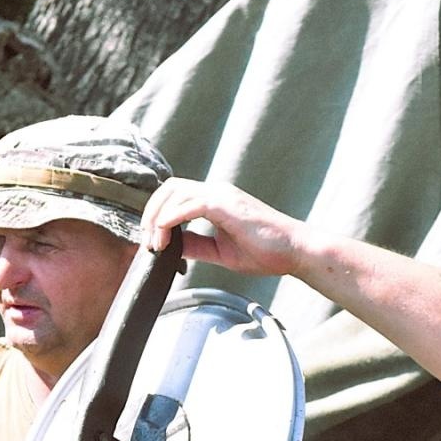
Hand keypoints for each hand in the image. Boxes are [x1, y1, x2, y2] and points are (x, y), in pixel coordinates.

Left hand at [141, 178, 308, 277]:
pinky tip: (165, 237)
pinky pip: (189, 204)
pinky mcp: (226, 204)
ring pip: (174, 193)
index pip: (175, 195)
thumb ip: (196, 245)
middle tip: (145, 241)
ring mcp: (221, 195)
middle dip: (150, 212)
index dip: (156, 215)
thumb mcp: (220, 252)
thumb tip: (172, 246)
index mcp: (215, 201)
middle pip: (169, 188)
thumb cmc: (266, 252)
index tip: (151, 242)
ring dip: (157, 218)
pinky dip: (171, 219)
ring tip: (155, 245)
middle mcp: (216, 192)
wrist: (294, 251)